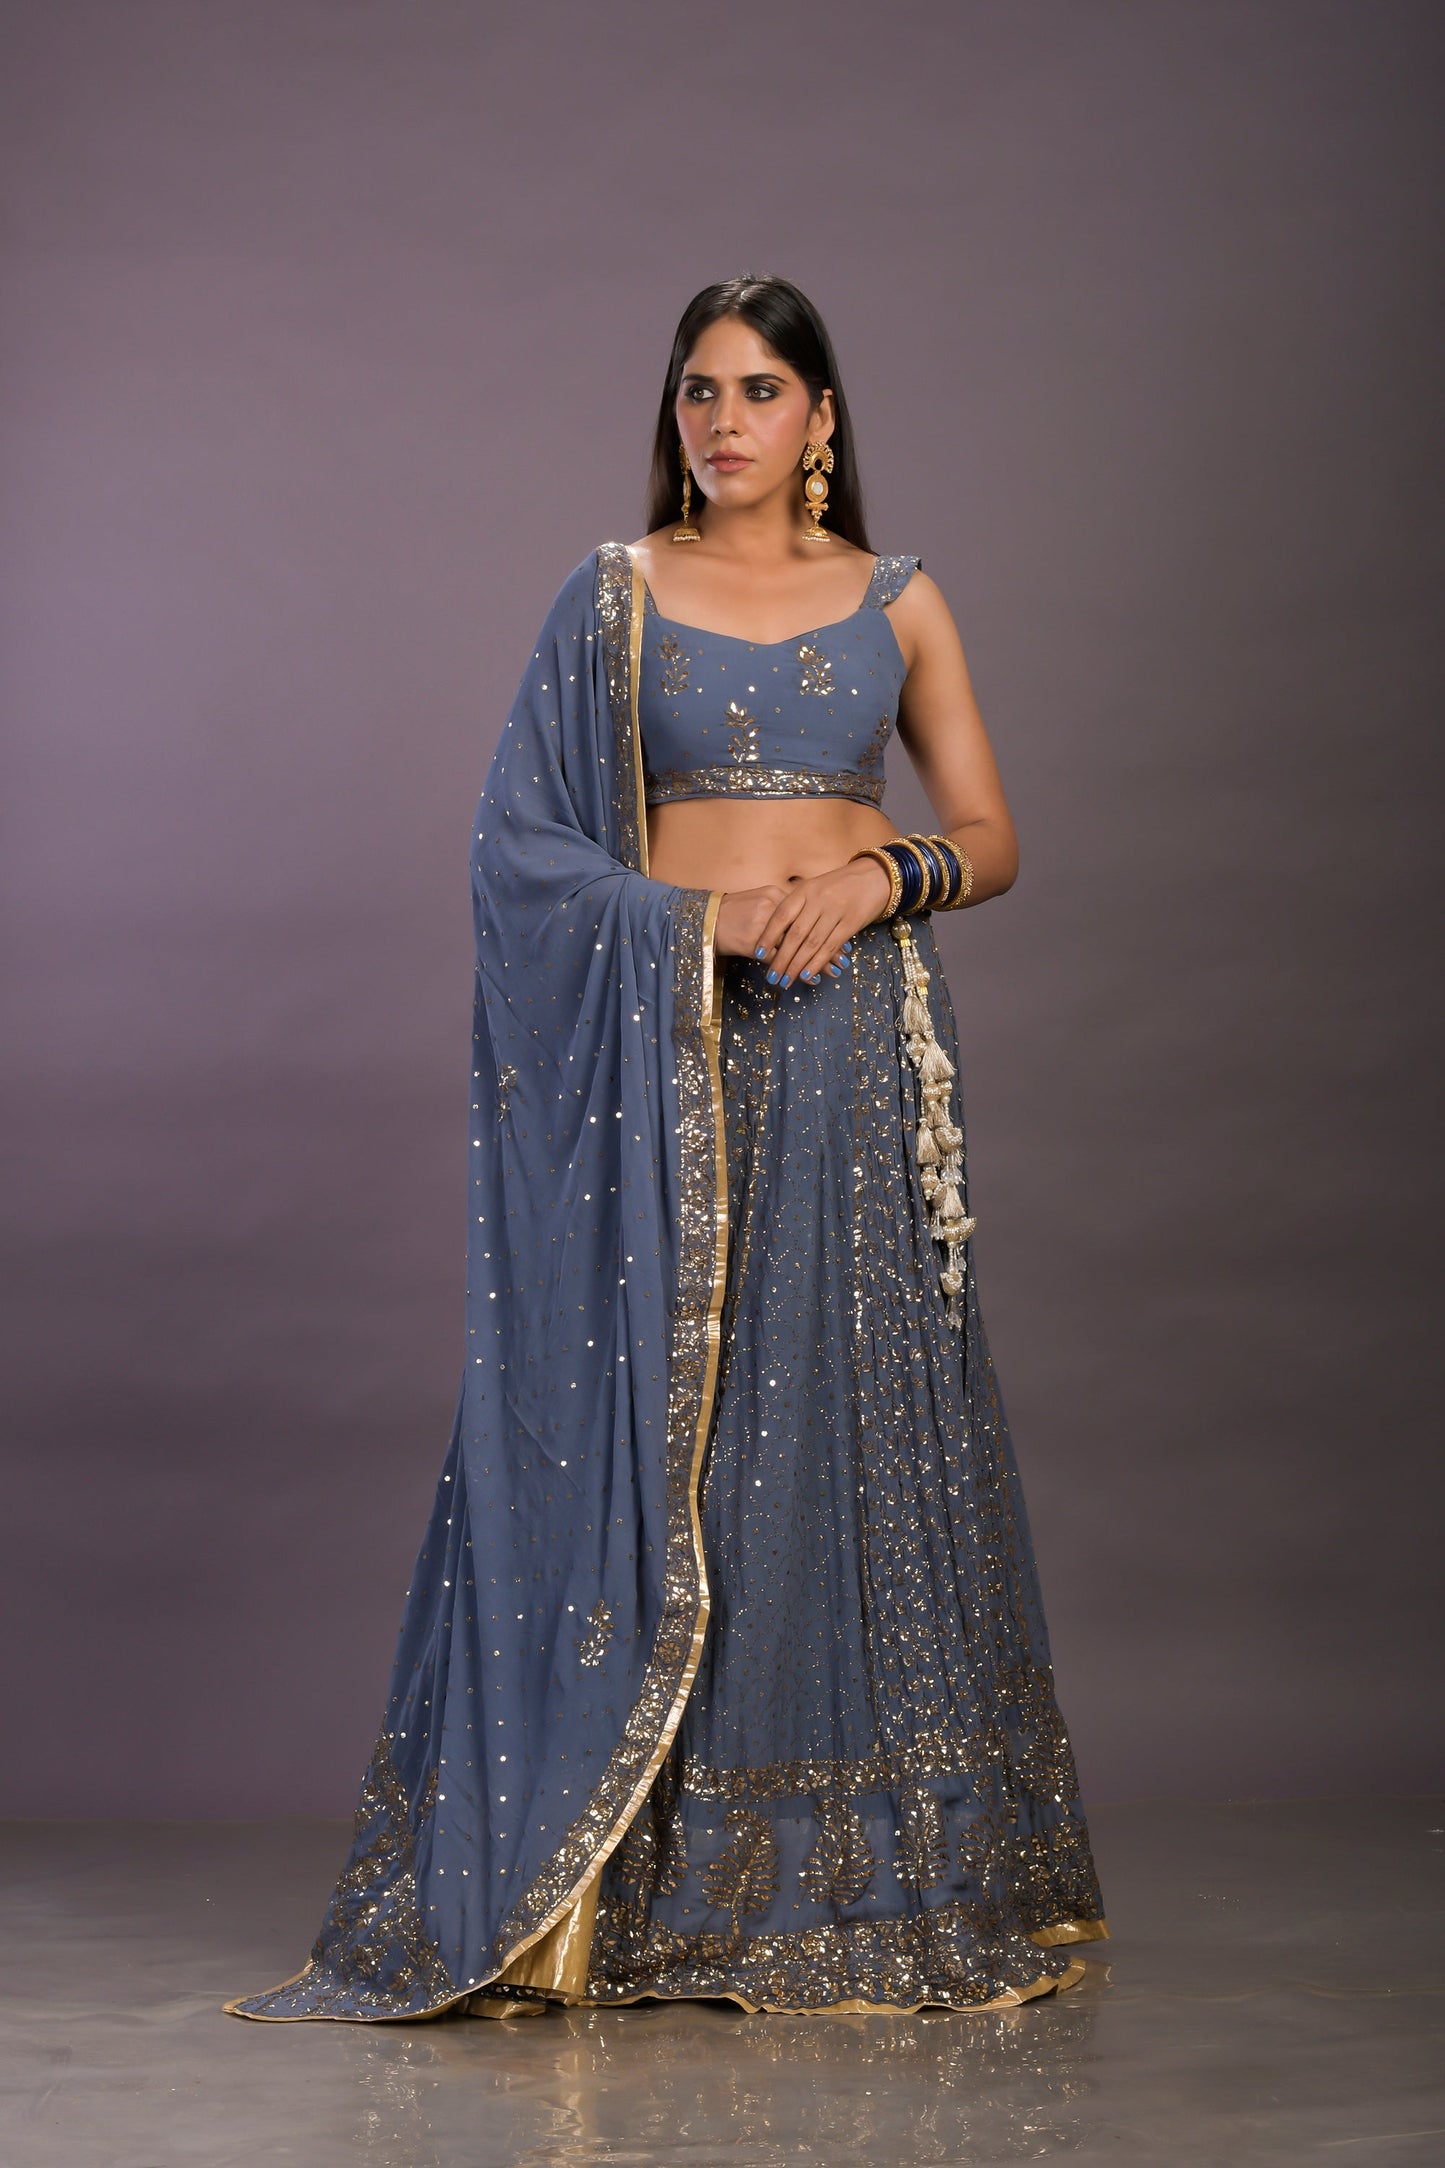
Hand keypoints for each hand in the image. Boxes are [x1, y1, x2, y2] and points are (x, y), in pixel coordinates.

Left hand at [713, 856, 893, 986]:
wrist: (872, 877)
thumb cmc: (837, 886)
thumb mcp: (813, 888)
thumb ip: (796, 906)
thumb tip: (774, 932)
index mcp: (805, 890)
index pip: (781, 915)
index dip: (768, 935)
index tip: (757, 953)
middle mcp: (818, 900)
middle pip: (795, 934)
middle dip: (781, 958)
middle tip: (771, 977)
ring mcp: (835, 911)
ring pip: (812, 943)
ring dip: (797, 965)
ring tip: (786, 980)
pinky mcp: (851, 923)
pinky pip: (830, 946)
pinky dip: (817, 962)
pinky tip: (807, 975)